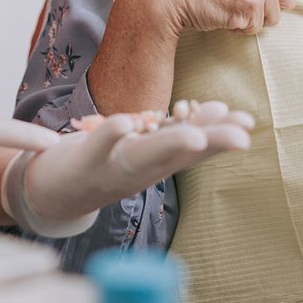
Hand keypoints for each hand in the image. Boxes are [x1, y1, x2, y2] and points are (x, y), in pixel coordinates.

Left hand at [6, 101, 254, 234]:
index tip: (249, 124)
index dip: (223, 136)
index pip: (197, 148)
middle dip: (212, 144)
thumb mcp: (147, 146)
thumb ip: (180, 129)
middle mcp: (142, 169)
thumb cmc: (107, 160)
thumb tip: (221, 109)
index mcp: (159, 162)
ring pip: (146, 154)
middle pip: (180, 155)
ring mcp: (113, 167)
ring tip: (196, 136)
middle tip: (242, 137)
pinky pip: (99, 146)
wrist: (53, 193)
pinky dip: (112, 135)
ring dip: (171, 144)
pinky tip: (127, 123)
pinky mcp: (85, 161)